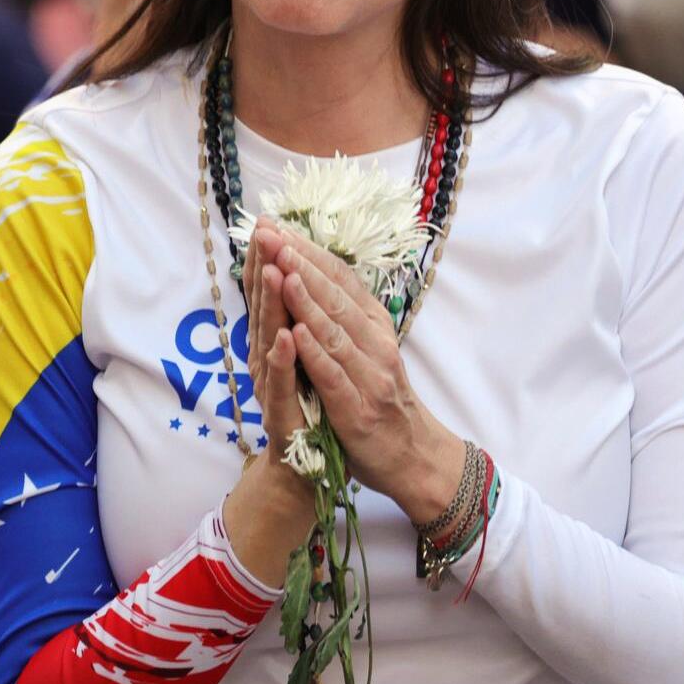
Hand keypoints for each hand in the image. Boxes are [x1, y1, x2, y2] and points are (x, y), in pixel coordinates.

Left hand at [247, 222, 466, 524]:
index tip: (278, 228)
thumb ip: (344, 314)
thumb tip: (312, 270)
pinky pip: (333, 375)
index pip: (340, 278)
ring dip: (306, 300)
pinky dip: (314, 352)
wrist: (410, 454)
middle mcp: (376, 343)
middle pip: (335, 297)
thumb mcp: (368, 348)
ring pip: (334, 330)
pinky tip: (295, 333)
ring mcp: (369, 375)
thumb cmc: (378, 398)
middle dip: (301, 264)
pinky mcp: (357, 408)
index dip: (309, 252)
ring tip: (282, 271)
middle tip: (273, 237)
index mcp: (374, 324)